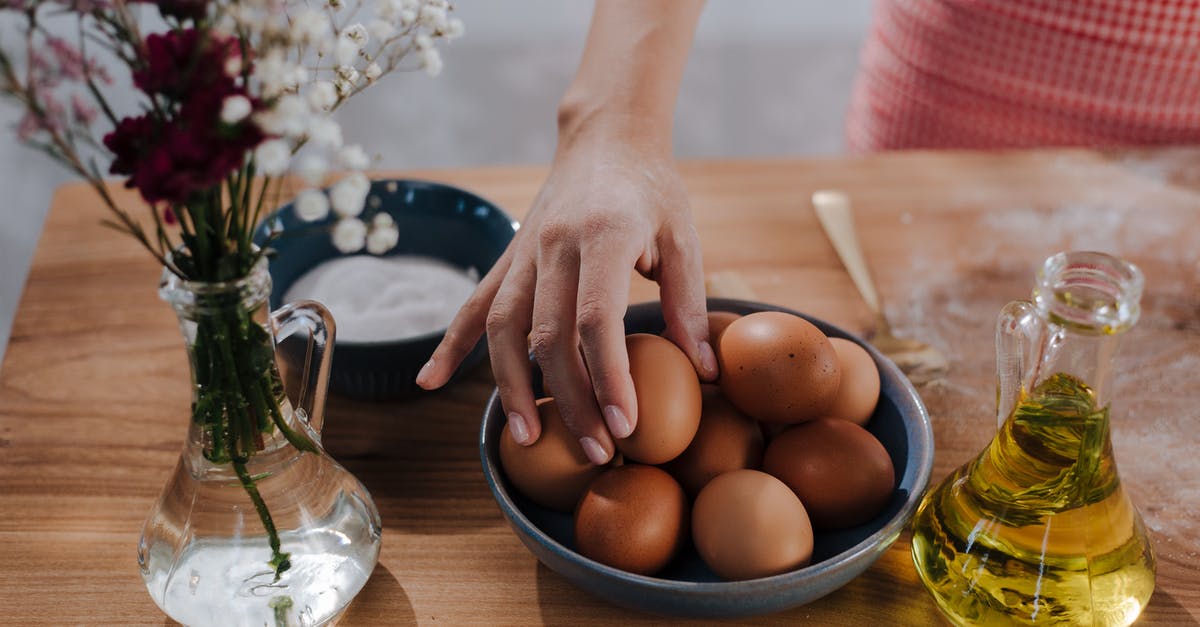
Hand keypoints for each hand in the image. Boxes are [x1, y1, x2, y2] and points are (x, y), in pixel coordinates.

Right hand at [415, 137, 717, 463]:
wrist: (606, 136)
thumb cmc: (652, 189)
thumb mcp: (684, 238)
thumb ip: (689, 305)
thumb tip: (707, 372)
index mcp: (604, 235)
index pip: (597, 318)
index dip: (609, 377)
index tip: (625, 425)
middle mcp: (554, 244)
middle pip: (548, 335)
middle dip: (569, 399)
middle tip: (595, 451)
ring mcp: (524, 251)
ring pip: (502, 327)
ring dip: (511, 387)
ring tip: (526, 438)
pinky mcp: (509, 258)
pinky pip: (474, 304)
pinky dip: (451, 344)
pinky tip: (430, 380)